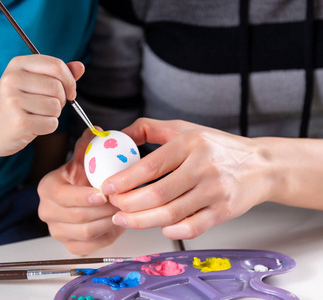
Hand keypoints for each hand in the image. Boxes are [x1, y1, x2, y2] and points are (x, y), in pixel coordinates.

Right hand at [0, 55, 84, 156]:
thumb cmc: (18, 104)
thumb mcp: (34, 83)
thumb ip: (58, 74)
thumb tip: (80, 67)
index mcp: (17, 64)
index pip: (55, 65)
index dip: (69, 80)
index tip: (70, 91)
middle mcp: (12, 79)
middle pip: (57, 87)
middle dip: (61, 100)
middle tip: (49, 106)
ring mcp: (13, 101)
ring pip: (55, 106)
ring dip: (54, 114)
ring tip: (38, 115)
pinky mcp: (19, 122)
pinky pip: (51, 123)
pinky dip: (48, 126)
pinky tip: (34, 126)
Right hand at [38, 129, 124, 254]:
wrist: (84, 198)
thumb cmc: (84, 177)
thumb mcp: (84, 159)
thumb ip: (88, 145)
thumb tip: (98, 131)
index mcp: (48, 188)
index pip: (63, 196)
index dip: (84, 197)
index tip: (104, 194)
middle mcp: (47, 211)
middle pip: (77, 216)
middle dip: (103, 210)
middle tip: (122, 201)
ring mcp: (57, 231)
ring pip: (86, 232)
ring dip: (108, 221)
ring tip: (122, 210)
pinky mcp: (71, 246)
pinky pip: (92, 245)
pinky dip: (107, 235)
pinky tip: (115, 223)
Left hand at [101, 118, 280, 239]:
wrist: (260, 165)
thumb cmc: (217, 147)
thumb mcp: (184, 129)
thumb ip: (149, 129)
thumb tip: (118, 136)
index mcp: (190, 144)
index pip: (151, 166)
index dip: (124, 180)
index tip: (107, 187)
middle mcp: (204, 167)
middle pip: (158, 194)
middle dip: (128, 203)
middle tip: (113, 204)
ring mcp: (215, 191)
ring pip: (171, 213)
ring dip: (142, 220)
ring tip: (123, 219)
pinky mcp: (223, 211)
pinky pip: (192, 227)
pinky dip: (171, 230)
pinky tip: (158, 226)